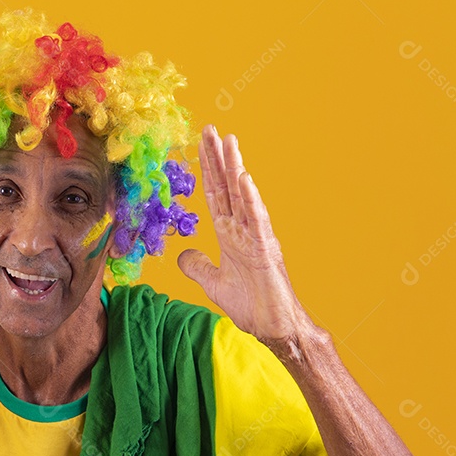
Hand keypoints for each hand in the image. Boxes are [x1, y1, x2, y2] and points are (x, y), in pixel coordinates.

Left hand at [177, 125, 311, 345]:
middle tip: (209, 128)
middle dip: (218, 158)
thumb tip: (183, 254)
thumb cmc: (250, 305)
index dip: (206, 170)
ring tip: (228, 141)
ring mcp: (256, 236)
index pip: (215, 194)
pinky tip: (244, 178)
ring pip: (243, 196)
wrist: (272, 327)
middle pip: (228, 187)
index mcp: (229, 233)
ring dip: (235, 168)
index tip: (199, 144)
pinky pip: (257, 220)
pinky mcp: (266, 249)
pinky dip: (250, 198)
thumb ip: (197, 266)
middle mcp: (243, 229)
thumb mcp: (212, 282)